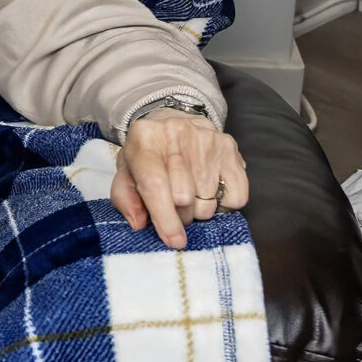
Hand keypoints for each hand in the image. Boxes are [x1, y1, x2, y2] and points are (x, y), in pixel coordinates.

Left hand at [110, 108, 248, 249]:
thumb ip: (125, 198)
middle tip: (174, 206)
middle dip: (179, 215)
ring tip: (190, 194)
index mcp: (144, 138)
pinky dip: (223, 205)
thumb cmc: (147, 154)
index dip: (164, 217)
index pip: (156, 184)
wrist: (171, 120)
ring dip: (198, 210)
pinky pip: (236, 198)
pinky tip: (211, 191)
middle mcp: (177, 134)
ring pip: (209, 202)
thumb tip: (139, 223)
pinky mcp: (230, 148)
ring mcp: (207, 140)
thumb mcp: (126, 171)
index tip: (174, 241)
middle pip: (185, 198)